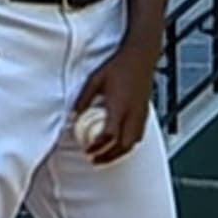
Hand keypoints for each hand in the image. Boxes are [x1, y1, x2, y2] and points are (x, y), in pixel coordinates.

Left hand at [69, 46, 154, 163]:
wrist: (140, 57)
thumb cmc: (118, 66)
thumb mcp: (95, 80)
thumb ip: (83, 99)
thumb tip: (72, 116)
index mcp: (119, 106)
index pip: (110, 134)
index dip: (98, 146)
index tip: (88, 150)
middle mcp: (132, 113)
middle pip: (122, 145)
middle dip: (108, 156)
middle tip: (95, 160)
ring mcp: (141, 114)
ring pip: (133, 143)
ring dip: (119, 154)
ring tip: (106, 157)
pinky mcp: (145, 113)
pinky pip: (139, 136)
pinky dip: (129, 146)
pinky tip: (121, 146)